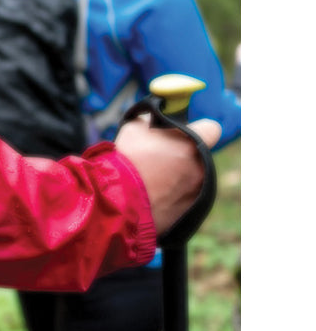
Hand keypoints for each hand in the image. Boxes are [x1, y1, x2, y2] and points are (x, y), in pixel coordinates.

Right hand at [114, 115, 221, 236]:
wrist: (118, 198)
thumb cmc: (127, 159)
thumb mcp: (134, 127)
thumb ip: (151, 121)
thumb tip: (153, 120)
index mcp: (192, 143)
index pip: (212, 128)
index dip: (199, 128)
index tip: (183, 134)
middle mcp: (201, 167)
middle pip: (198, 155)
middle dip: (183, 155)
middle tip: (158, 158)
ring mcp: (197, 191)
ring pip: (192, 177)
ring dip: (178, 176)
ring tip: (152, 179)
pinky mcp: (189, 210)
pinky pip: (184, 198)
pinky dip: (173, 195)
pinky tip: (152, 194)